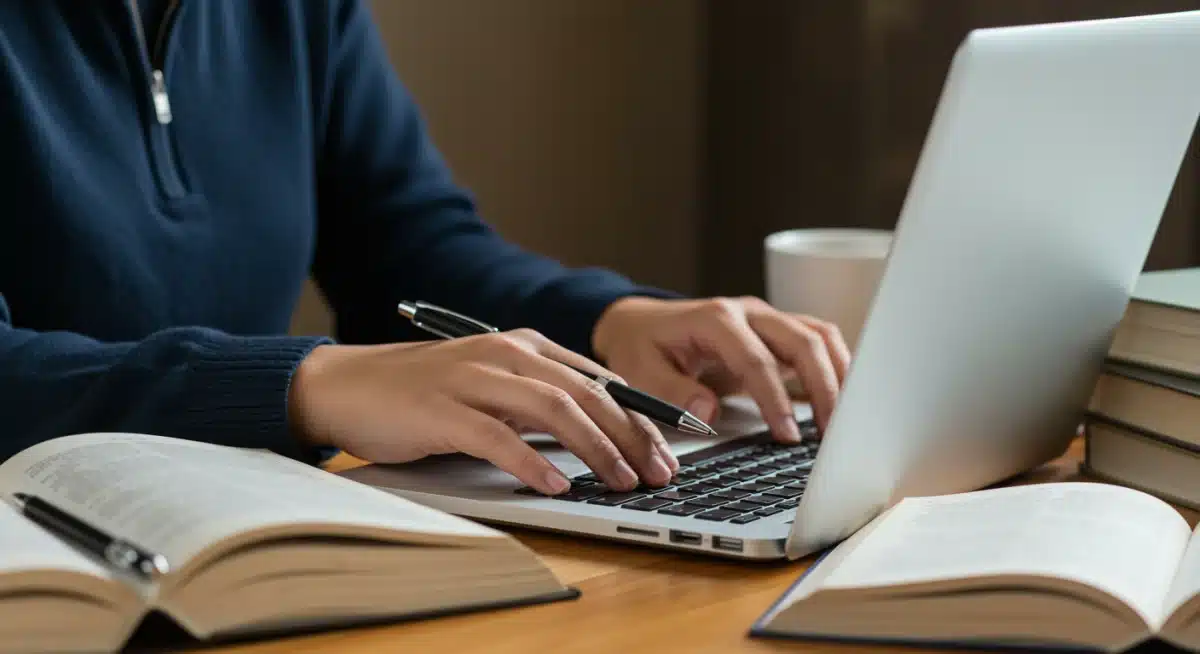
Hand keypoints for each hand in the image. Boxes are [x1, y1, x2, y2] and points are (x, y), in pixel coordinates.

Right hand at [288, 329, 677, 494]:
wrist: (348, 385)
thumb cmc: (424, 391)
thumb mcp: (493, 384)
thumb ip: (539, 399)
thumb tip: (599, 430)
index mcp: (525, 346)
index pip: (599, 380)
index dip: (640, 416)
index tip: (669, 449)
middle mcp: (506, 354)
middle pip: (587, 393)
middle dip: (631, 436)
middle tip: (658, 472)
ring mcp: (474, 379)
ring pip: (553, 409)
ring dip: (595, 449)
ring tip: (620, 481)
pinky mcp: (443, 410)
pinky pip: (498, 437)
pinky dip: (532, 462)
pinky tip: (555, 485)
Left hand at [591, 296, 851, 440]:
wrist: (641, 324)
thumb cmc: (642, 348)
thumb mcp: (640, 371)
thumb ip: (671, 392)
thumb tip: (707, 412)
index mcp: (714, 319)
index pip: (756, 359)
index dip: (775, 398)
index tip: (787, 434)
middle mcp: (748, 312)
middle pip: (802, 340)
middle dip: (823, 387)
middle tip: (832, 433)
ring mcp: (767, 319)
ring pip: (819, 336)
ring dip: (839, 375)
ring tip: (848, 420)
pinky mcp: (777, 331)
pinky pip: (818, 342)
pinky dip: (837, 367)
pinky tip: (845, 399)